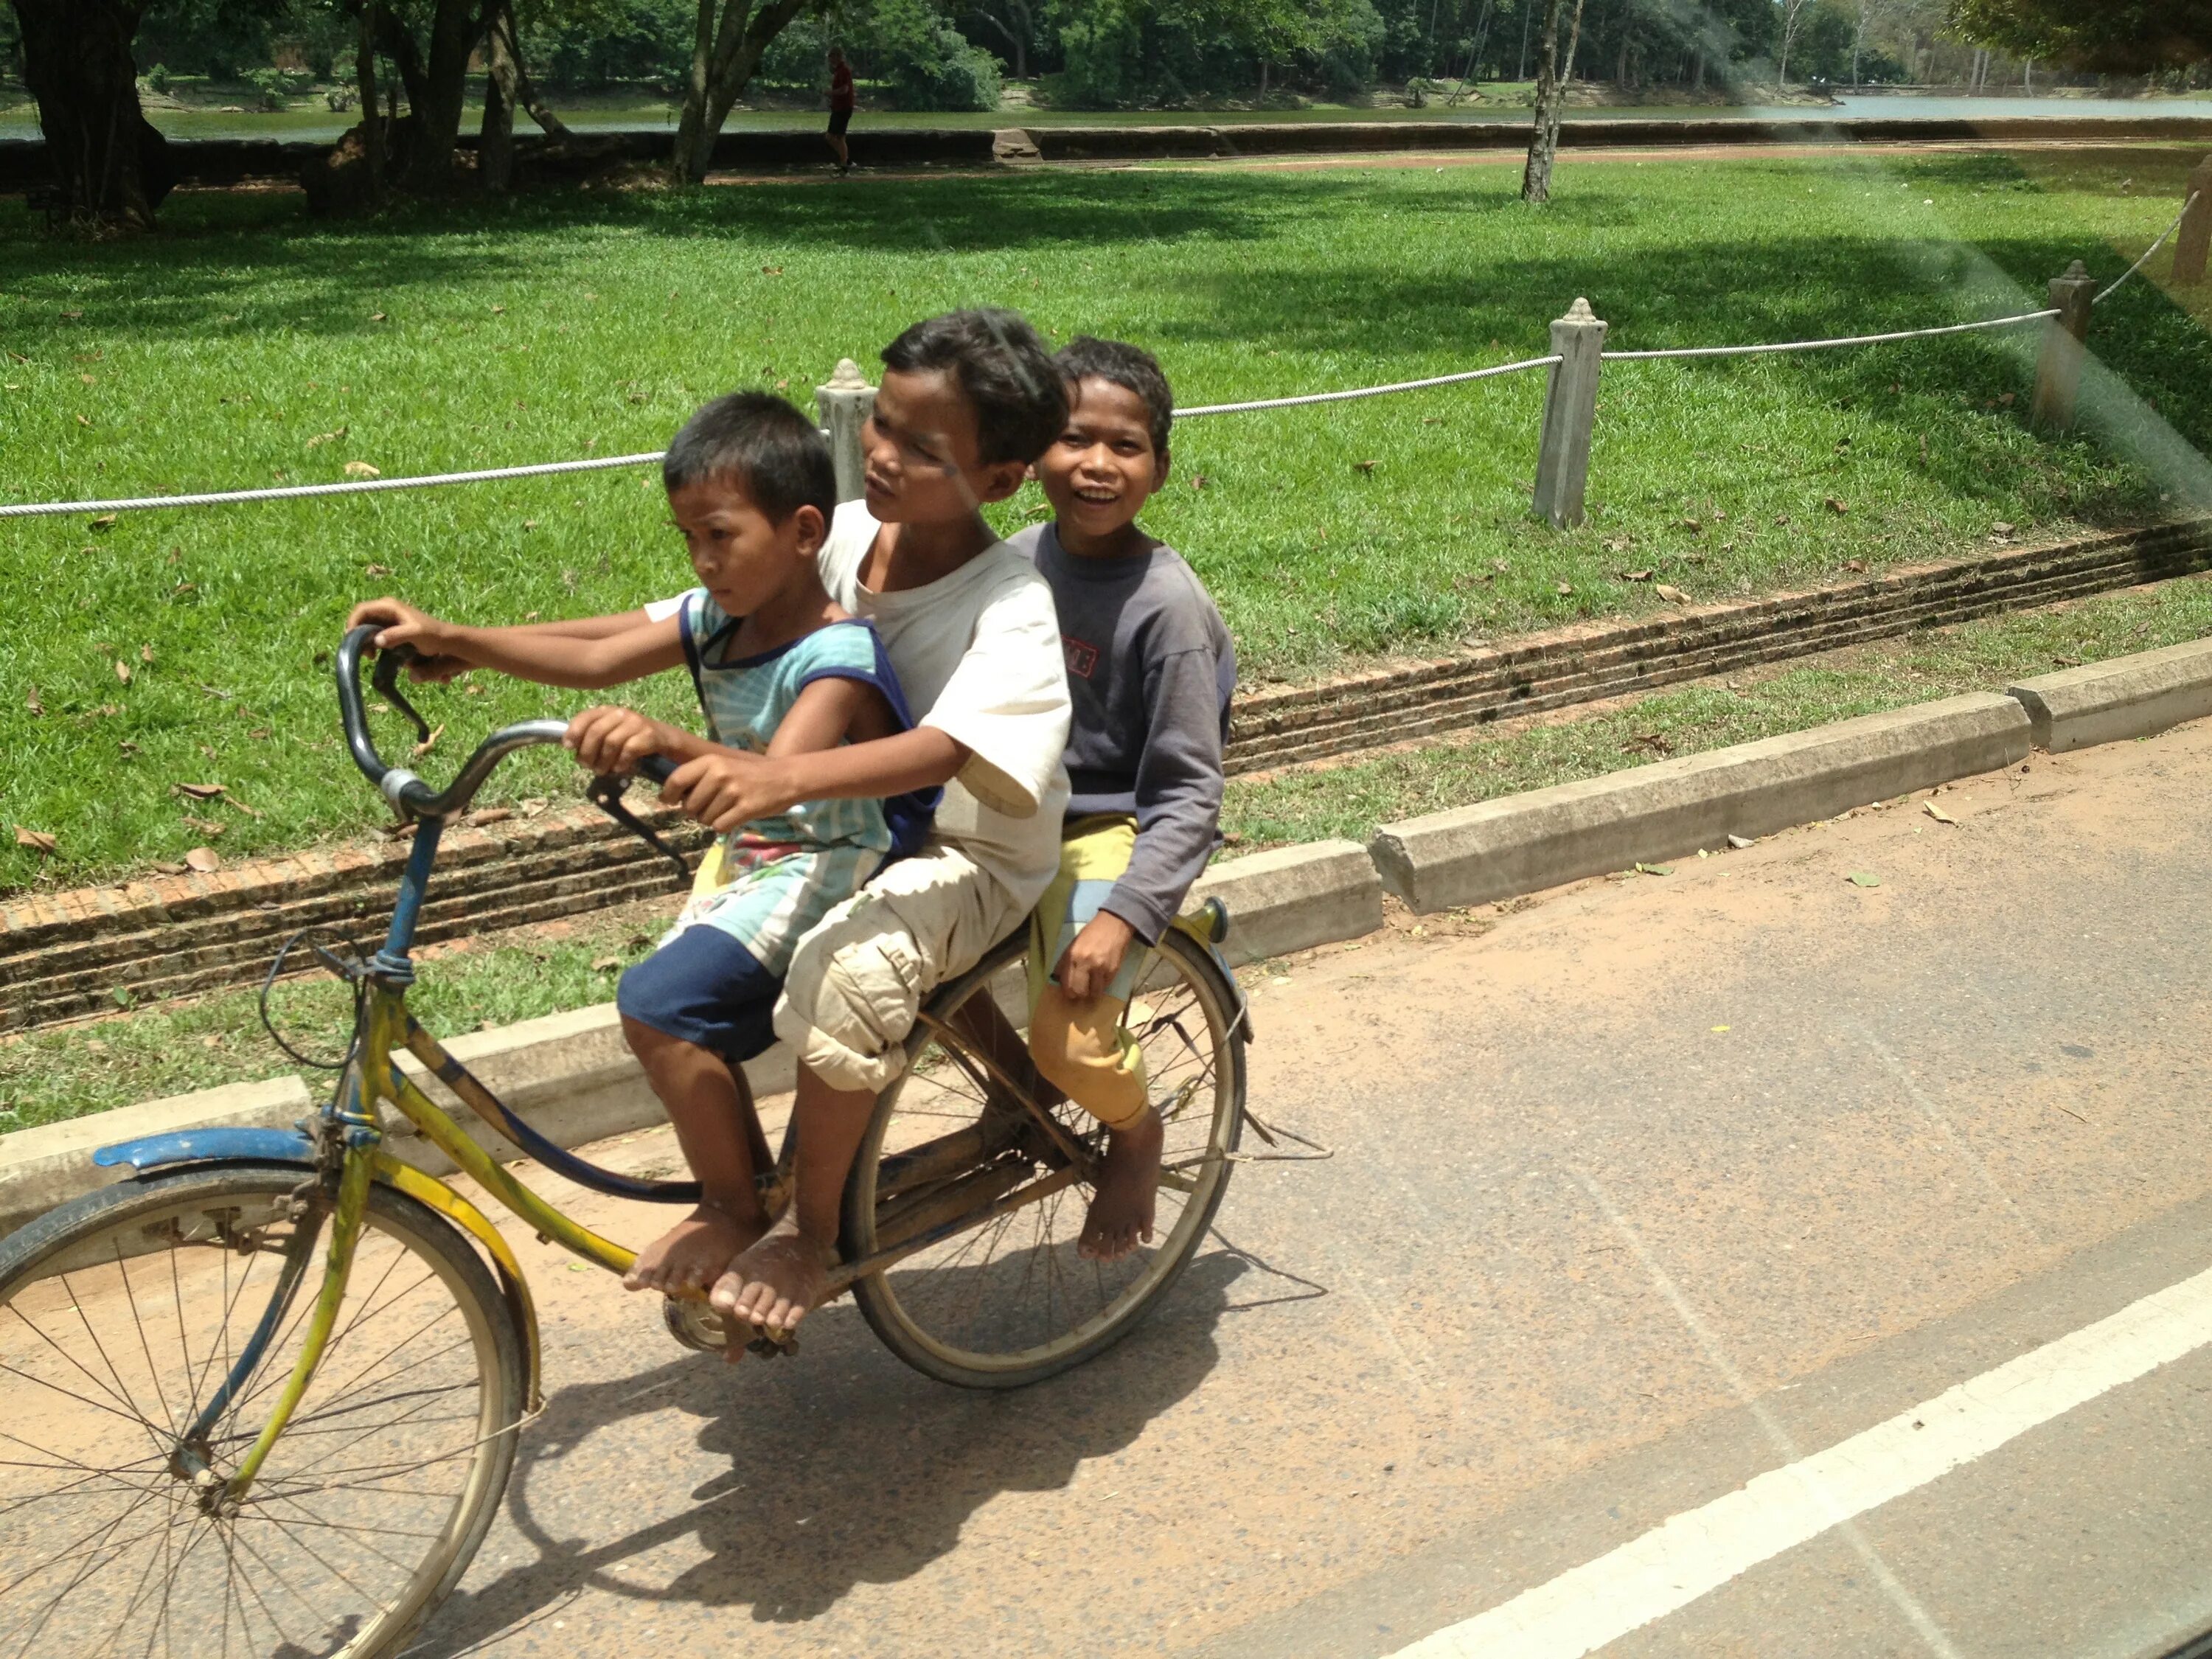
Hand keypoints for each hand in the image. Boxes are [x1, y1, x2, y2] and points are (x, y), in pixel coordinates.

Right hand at [346, 596, 464, 673]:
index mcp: (388, 606)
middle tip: (363, 652)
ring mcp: (386, 618)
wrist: (444, 639)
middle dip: (357, 635)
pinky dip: (370, 644)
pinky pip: (372, 633)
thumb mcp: (415, 634)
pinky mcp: (389, 628)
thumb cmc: (432, 634)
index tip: (351, 641)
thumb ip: (397, 635)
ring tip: (370, 656)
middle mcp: (385, 609)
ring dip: (363, 641)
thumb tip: (377, 640)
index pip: (361, 610)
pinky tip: (375, 655)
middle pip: (360, 618)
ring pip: (365, 627)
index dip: (352, 623)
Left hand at [565, 706, 676, 775]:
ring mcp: (637, 723)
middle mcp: (622, 714)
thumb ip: (593, 737)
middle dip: (587, 752)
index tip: (568, 747)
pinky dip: (621, 762)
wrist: (668, 741)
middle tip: (587, 766)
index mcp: (609, 712)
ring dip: (603, 761)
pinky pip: (629, 749)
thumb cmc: (635, 741)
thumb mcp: (612, 734)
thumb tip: (571, 746)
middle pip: (596, 731)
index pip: (586, 716)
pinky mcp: (651, 735)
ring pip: (611, 741)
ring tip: (603, 771)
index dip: (574, 731)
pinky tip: (620, 768)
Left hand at [660, 750, 789, 833]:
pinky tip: (734, 816)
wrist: (785, 778)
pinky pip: (720, 827)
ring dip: (711, 819)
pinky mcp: (745, 809)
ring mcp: (732, 792)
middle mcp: (719, 774)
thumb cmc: (750, 773)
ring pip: (704, 819)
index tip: (669, 801)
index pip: (676, 779)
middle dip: (695, 811)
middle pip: (689, 805)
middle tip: (709, 806)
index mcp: (711, 761)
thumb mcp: (723, 765)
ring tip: (726, 809)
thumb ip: (699, 776)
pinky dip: (724, 826)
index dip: (668, 794)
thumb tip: (671, 796)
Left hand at [1055, 910, 1137, 1001]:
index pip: (1067, 985)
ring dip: (1092, 992)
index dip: (1068, 992)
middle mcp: (1085, 963)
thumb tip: (1057, 979)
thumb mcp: (1072, 945)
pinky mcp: (1113, 971)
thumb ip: (1064, 963)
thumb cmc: (1090, 934)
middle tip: (1080, 992)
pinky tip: (1101, 977)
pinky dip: (1102, 985)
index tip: (1069, 992)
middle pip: (1079, 992)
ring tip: (1091, 986)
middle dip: (1079, 995)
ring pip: (1094, 993)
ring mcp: (1100, 968)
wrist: (1113, 925)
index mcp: (1072, 957)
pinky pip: (1105, 986)